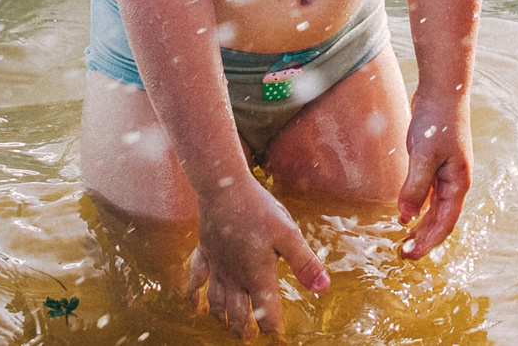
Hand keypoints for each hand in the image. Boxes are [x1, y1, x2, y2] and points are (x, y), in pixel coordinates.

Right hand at [187, 176, 327, 339]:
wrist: (224, 187)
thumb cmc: (258, 210)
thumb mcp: (289, 234)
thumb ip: (304, 263)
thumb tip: (323, 287)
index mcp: (258, 276)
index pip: (267, 313)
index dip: (273, 330)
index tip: (277, 341)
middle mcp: (235, 276)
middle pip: (238, 313)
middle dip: (244, 330)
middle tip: (248, 340)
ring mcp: (218, 265)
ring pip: (217, 301)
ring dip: (221, 318)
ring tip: (226, 327)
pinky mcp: (205, 251)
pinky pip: (196, 279)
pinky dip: (193, 296)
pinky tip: (193, 306)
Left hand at [396, 90, 473, 259]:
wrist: (442, 90)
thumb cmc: (437, 121)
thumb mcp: (424, 155)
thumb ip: (415, 187)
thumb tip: (406, 217)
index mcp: (458, 183)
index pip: (445, 222)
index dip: (429, 241)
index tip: (411, 254)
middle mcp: (455, 181)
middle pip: (441, 218)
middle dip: (424, 237)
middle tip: (403, 253)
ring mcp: (446, 172)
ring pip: (434, 207)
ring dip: (421, 224)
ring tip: (404, 238)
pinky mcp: (435, 162)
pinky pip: (428, 192)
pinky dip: (418, 205)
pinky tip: (406, 213)